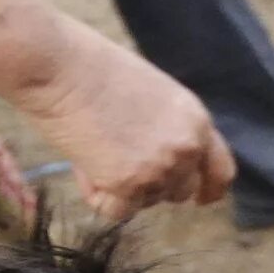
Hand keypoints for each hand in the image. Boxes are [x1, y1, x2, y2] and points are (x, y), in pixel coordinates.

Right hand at [9, 16, 233, 217]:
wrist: (53, 61)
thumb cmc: (88, 65)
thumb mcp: (151, 92)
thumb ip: (167, 126)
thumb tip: (160, 156)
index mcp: (196, 120)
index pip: (220, 170)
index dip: (210, 188)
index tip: (201, 199)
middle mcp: (186, 147)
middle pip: (180, 191)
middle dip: (150, 184)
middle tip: (112, 155)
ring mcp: (160, 168)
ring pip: (146, 201)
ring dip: (119, 185)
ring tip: (91, 145)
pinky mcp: (128, 184)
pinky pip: (115, 210)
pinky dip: (95, 194)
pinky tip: (79, 163)